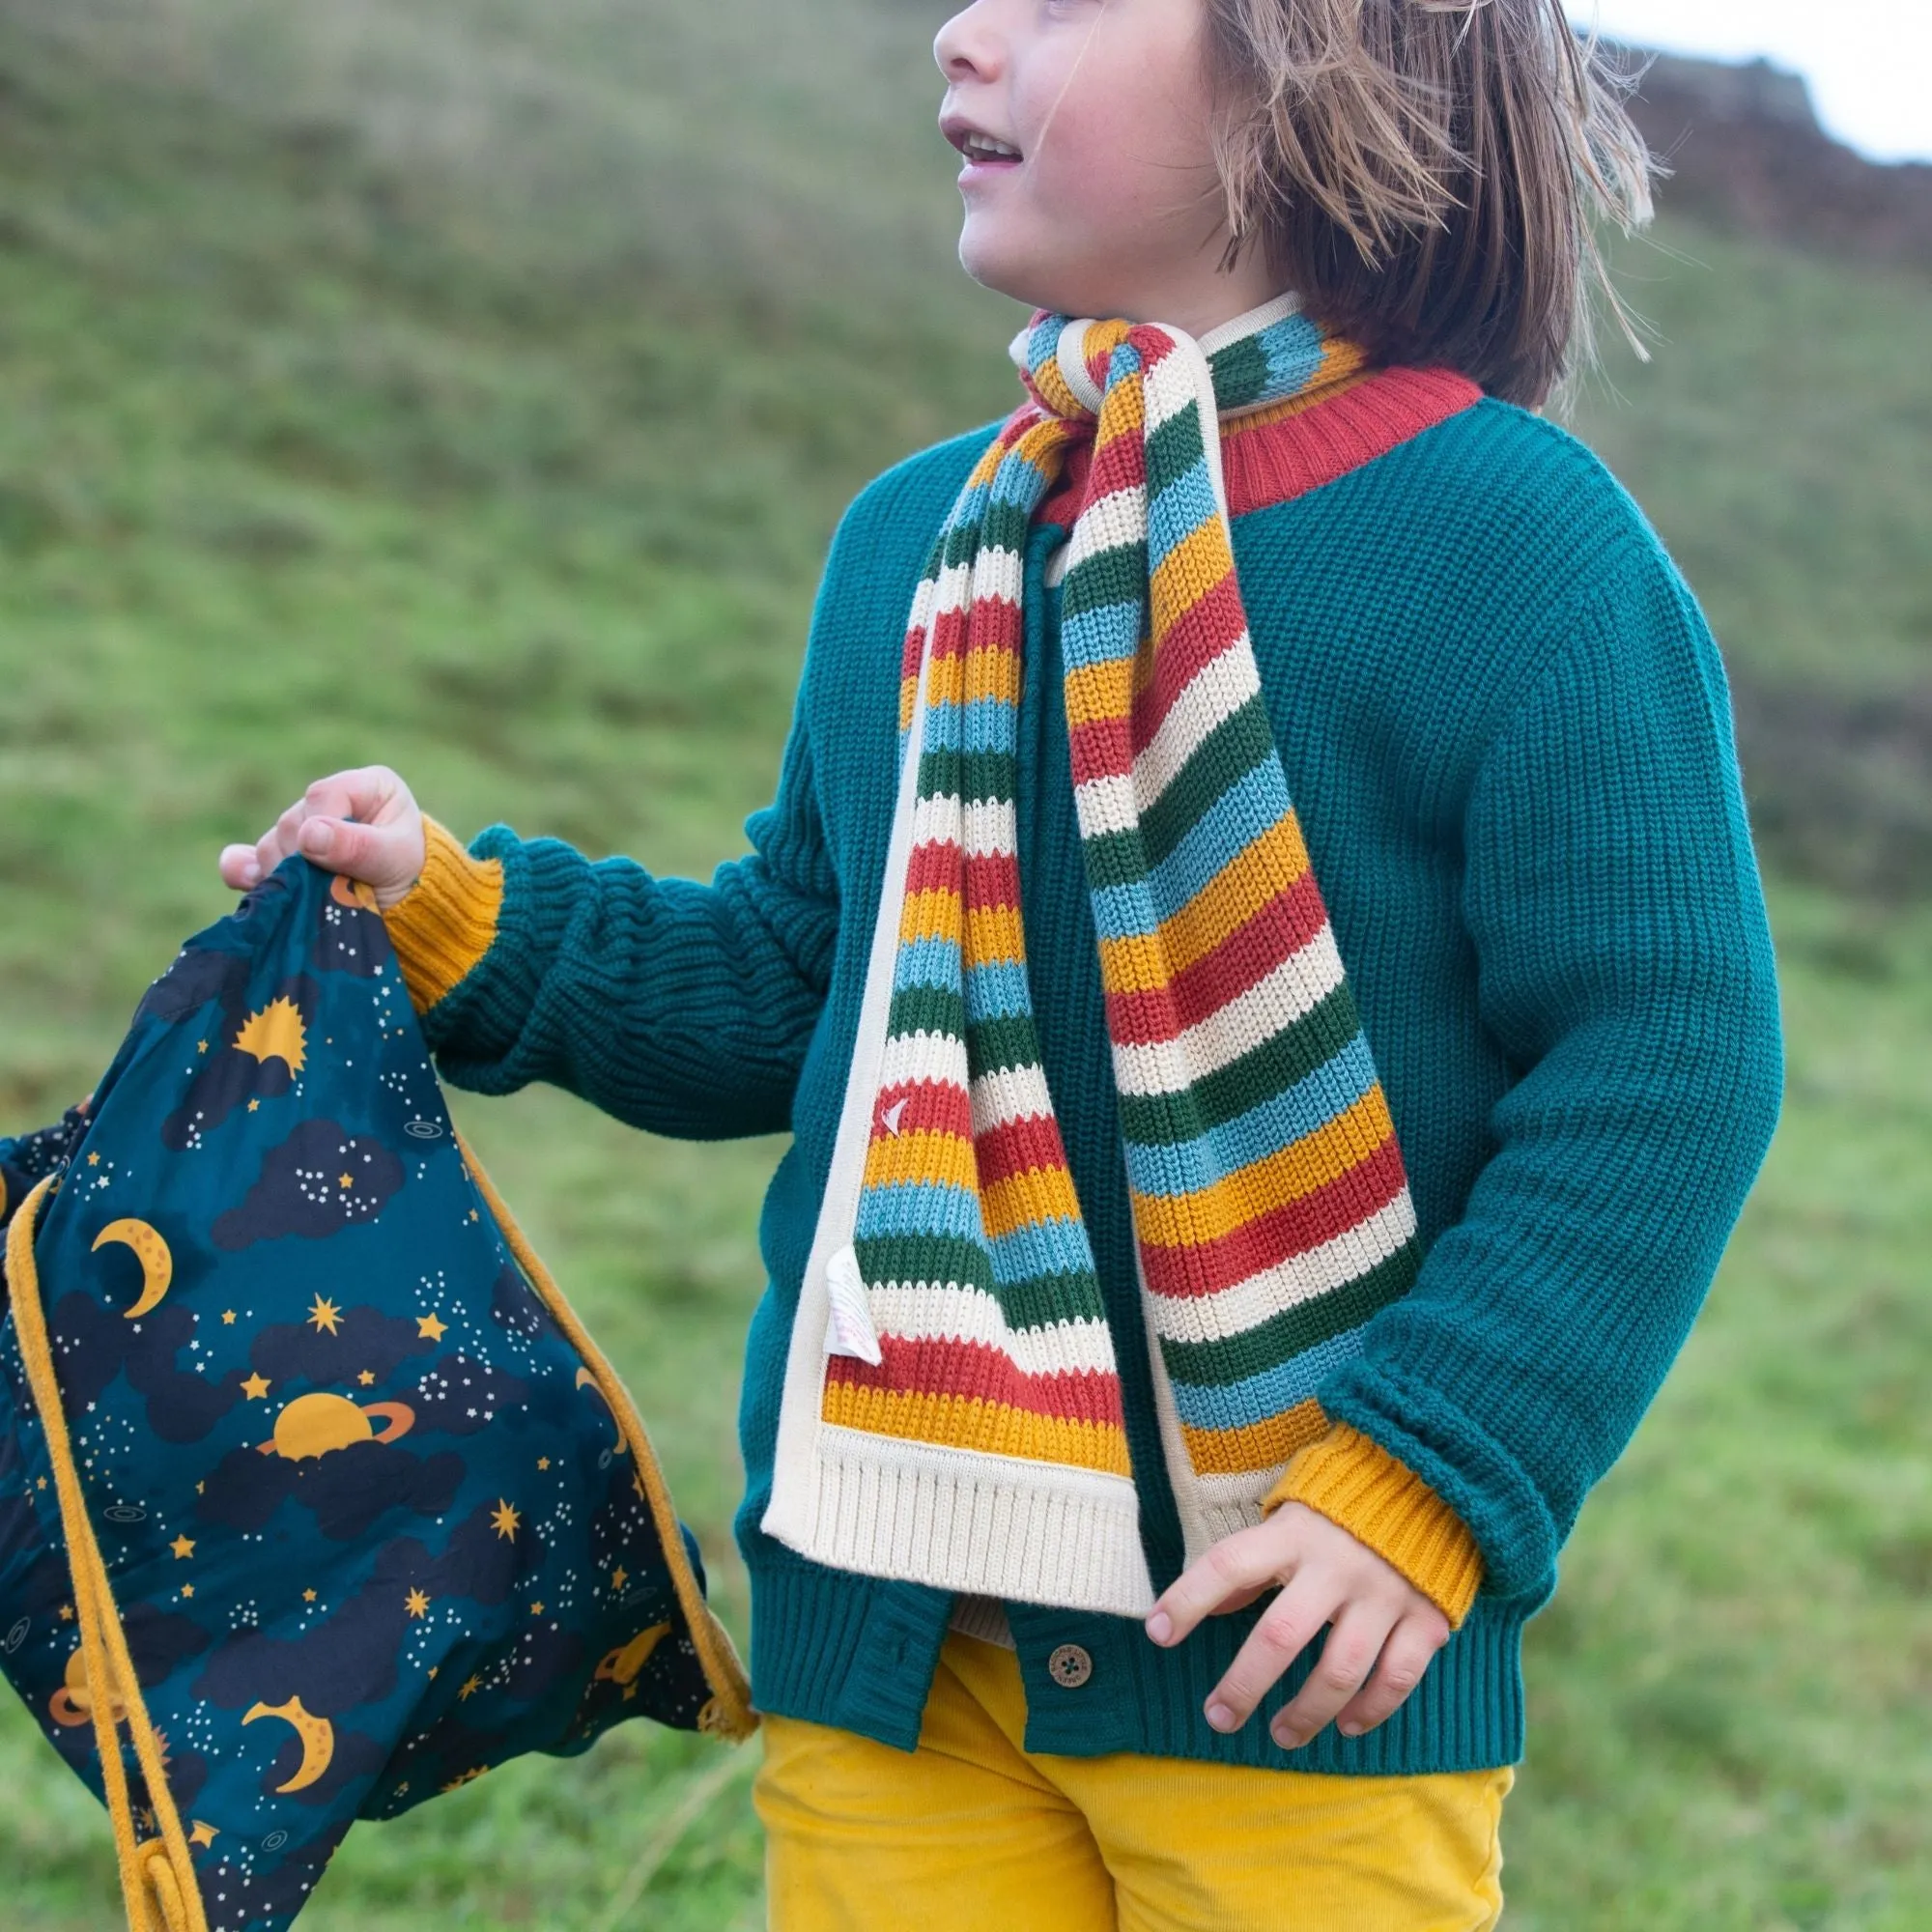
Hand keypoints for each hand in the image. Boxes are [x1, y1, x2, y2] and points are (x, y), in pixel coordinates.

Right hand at [218, 767, 426, 911]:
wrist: (412, 911)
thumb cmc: (415, 876)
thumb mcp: (395, 860)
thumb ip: (358, 847)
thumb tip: (308, 836)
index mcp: (365, 787)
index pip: (324, 795)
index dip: (319, 826)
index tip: (328, 861)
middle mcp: (331, 803)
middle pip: (292, 822)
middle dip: (305, 859)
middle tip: (328, 888)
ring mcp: (303, 830)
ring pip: (270, 845)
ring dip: (286, 875)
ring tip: (316, 897)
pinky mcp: (284, 859)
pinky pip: (248, 861)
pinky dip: (246, 875)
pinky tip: (253, 887)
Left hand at [1144, 1502, 1450, 1750]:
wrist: (1435, 1481)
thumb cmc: (1345, 1504)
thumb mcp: (1292, 1515)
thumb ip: (1255, 1561)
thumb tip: (1215, 1606)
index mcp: (1295, 1533)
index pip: (1228, 1564)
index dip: (1188, 1599)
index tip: (1156, 1633)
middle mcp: (1338, 1565)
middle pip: (1281, 1636)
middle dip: (1244, 1684)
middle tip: (1217, 1717)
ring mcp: (1386, 1594)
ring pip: (1339, 1671)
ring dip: (1306, 1713)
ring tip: (1280, 1735)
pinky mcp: (1427, 1617)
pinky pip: (1396, 1678)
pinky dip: (1370, 1710)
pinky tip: (1347, 1726)